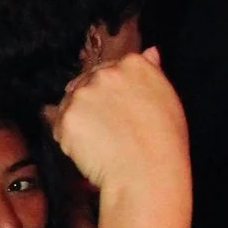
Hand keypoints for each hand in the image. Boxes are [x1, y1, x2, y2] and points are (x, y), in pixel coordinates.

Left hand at [52, 48, 189, 203]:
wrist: (147, 174)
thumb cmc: (164, 143)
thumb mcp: (168, 99)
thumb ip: (153, 72)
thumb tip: (150, 52)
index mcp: (134, 65)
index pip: (110, 69)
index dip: (109, 92)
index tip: (114, 110)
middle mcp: (106, 73)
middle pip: (85, 82)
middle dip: (90, 104)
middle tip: (105, 130)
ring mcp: (84, 94)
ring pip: (70, 104)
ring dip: (78, 121)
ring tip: (100, 143)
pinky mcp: (67, 117)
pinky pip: (59, 126)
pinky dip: (68, 140)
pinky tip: (89, 151)